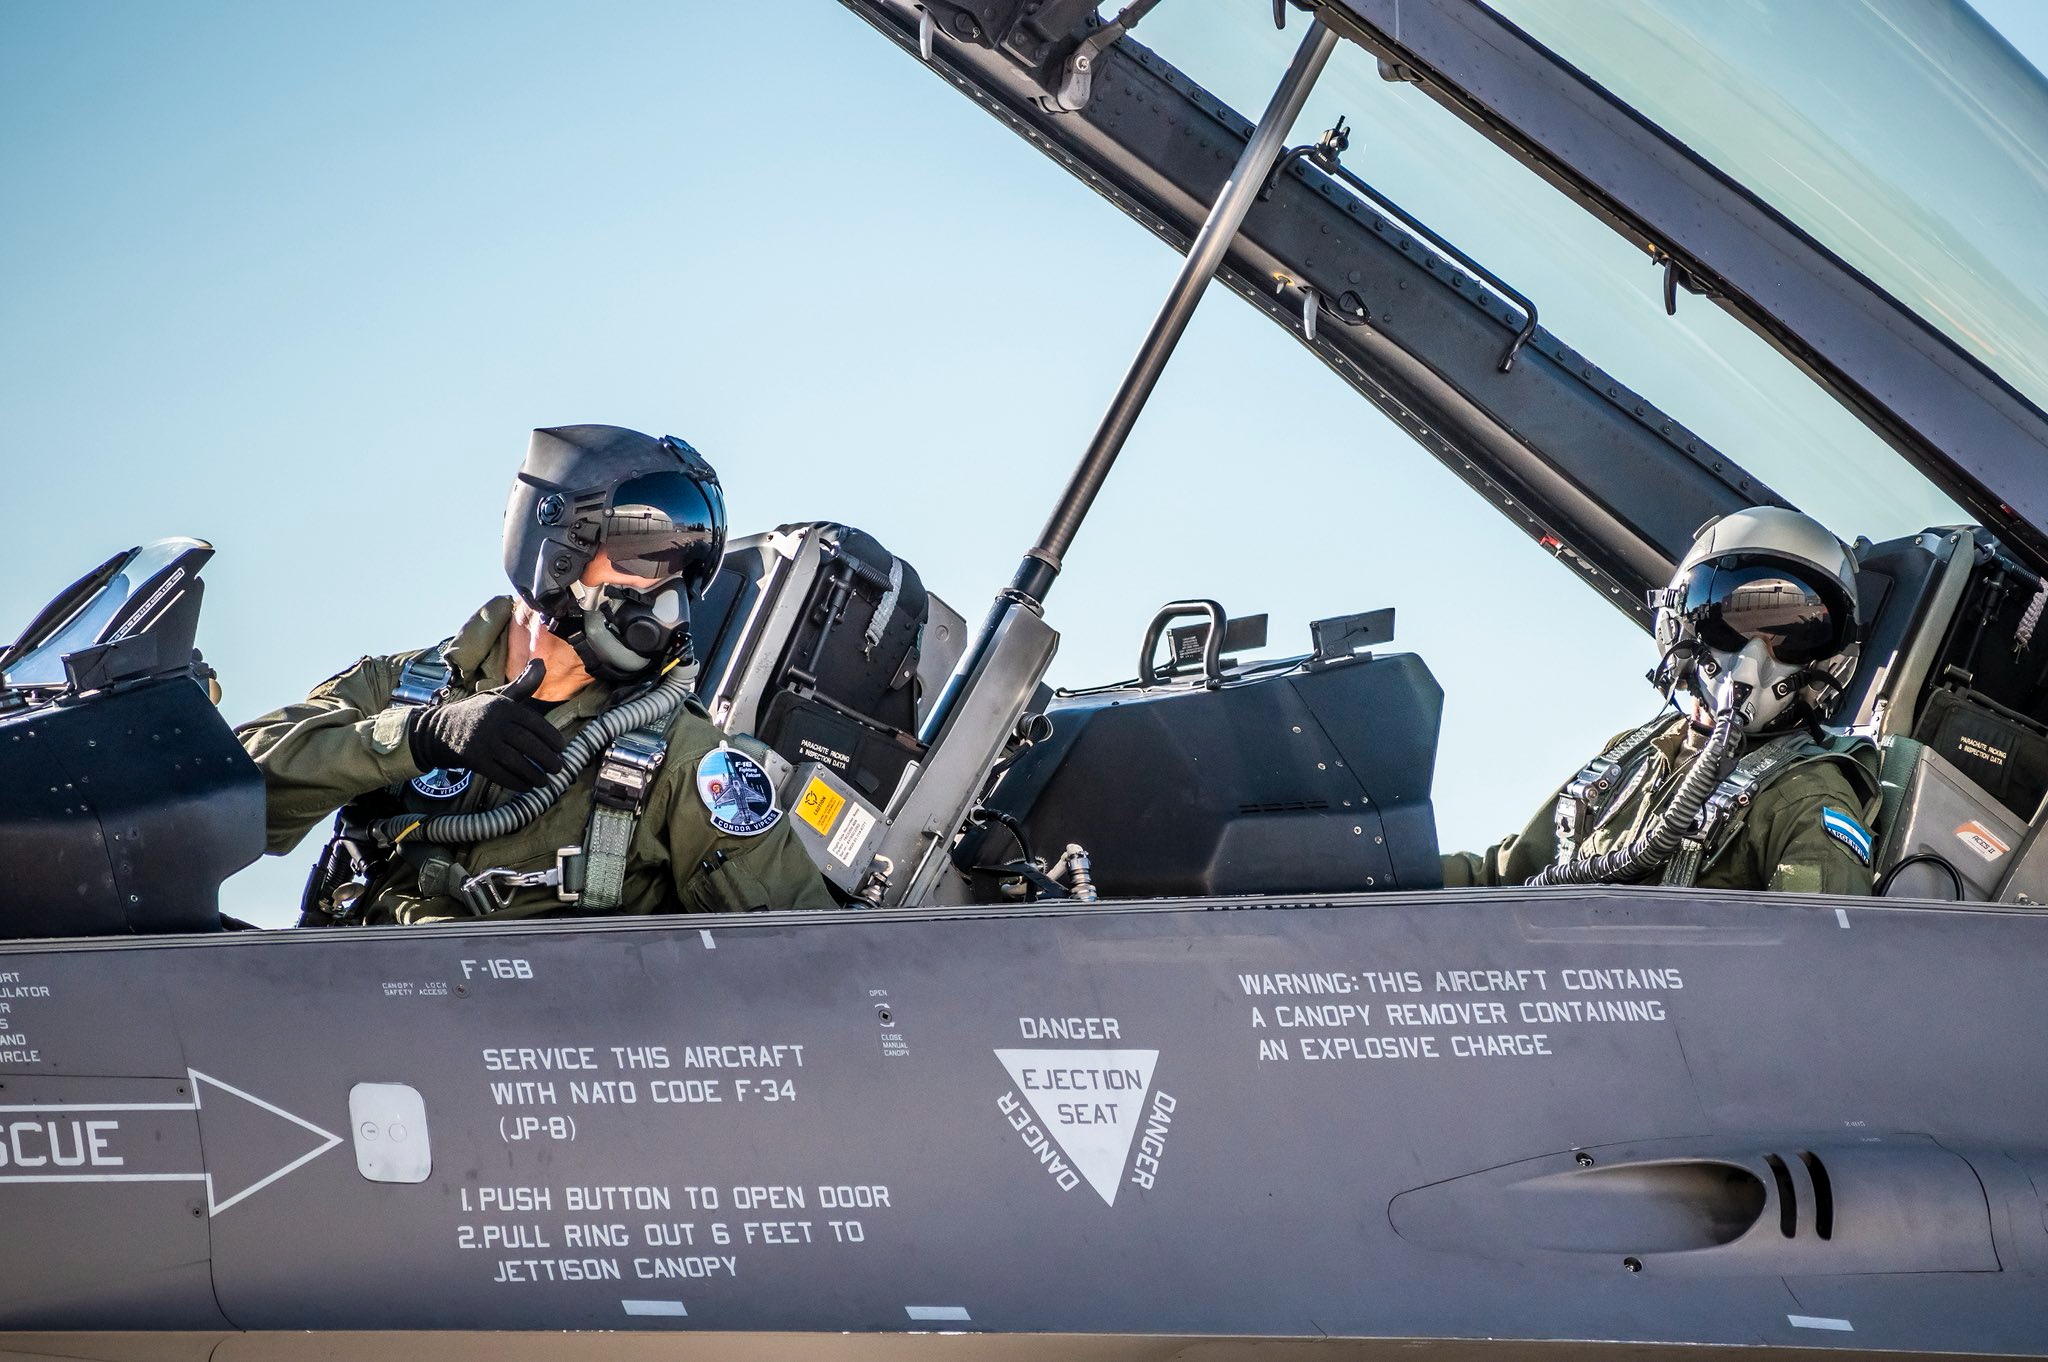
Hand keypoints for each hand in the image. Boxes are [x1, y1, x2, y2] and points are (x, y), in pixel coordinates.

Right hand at [406, 659, 566, 791]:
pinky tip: (527, 786)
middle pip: (527, 744)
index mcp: (503, 707)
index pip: (534, 723)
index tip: (560, 748)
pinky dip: (516, 782)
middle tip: (558, 768)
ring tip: (545, 781)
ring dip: (534, 774)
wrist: (440, 728)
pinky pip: (500, 774)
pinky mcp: (474, 759)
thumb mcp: (499, 696)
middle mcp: (494, 723)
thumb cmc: (478, 712)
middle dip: (546, 758)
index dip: (551, 737)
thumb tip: (542, 662)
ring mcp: (483, 742)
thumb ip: (523, 685)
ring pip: (515, 761)